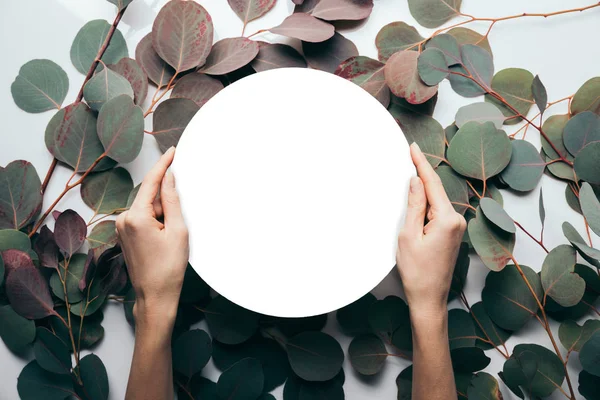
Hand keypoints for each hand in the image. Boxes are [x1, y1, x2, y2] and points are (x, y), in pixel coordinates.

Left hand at [116, 147, 188, 324]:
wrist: (155, 296)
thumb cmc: (168, 268)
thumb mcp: (178, 230)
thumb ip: (172, 200)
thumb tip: (169, 177)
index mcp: (136, 217)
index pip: (151, 182)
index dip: (163, 164)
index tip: (173, 151)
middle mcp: (123, 219)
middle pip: (150, 196)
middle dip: (167, 201)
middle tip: (179, 223)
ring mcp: (122, 228)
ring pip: (147, 208)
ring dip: (163, 214)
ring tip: (172, 237)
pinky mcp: (125, 235)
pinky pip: (143, 218)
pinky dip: (157, 221)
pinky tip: (165, 237)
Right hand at [396, 143, 465, 316]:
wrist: (429, 298)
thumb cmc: (416, 272)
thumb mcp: (409, 235)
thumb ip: (414, 205)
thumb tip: (416, 181)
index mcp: (447, 220)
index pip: (432, 184)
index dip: (421, 164)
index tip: (413, 147)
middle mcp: (457, 221)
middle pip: (436, 190)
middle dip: (422, 172)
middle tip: (410, 153)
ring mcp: (456, 228)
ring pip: (437, 201)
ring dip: (424, 188)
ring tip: (410, 172)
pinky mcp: (452, 234)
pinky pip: (438, 211)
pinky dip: (427, 202)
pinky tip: (418, 196)